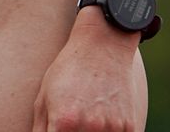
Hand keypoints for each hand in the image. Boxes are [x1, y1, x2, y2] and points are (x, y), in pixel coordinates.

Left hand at [29, 16, 142, 131]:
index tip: (56, 129)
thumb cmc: (68, 71)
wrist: (103, 46)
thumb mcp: (44, 97)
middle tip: (71, 123)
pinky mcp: (130, 127)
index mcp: (63, 121)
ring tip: (87, 116)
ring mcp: (112, 128)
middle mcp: (89, 128)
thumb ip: (40, 129)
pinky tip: (102, 122)